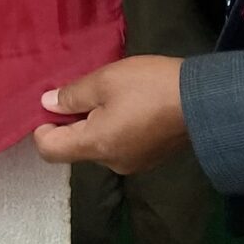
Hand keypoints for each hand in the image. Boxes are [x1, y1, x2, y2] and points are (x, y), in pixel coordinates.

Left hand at [33, 54, 187, 170]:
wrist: (202, 100)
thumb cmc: (149, 86)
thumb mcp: (105, 80)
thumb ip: (72, 94)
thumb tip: (47, 105)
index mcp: (96, 145)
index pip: (49, 151)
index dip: (41, 128)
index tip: (50, 105)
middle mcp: (111, 163)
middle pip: (75, 147)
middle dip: (73, 120)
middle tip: (86, 89)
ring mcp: (132, 163)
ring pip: (98, 145)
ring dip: (96, 122)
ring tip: (113, 94)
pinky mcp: (149, 158)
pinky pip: (119, 145)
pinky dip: (116, 128)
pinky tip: (131, 105)